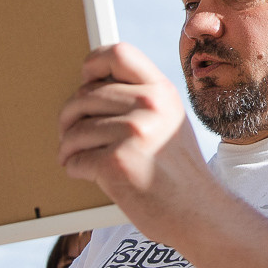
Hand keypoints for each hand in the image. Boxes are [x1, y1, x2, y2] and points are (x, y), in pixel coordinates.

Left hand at [57, 43, 219, 239]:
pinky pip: (75, 158)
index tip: (86, 82)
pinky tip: (84, 173)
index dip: (93, 65)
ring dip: (67, 147)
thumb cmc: (178, 173)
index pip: (119, 53)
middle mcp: (150, 106)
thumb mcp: (170, 123)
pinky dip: (74, 167)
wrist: (199, 214)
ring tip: (72, 156)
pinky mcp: (117, 162)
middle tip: (68, 133)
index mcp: (162, 92)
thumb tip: (90, 88)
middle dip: (69, 117)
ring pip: (75, 130)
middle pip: (85, 95)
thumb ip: (141, 101)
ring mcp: (134, 133)